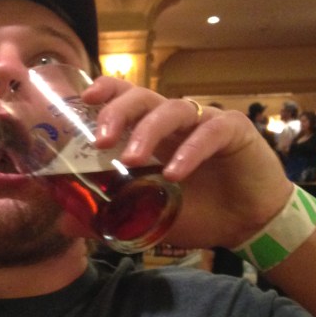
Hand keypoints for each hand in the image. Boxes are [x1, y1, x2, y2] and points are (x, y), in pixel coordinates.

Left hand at [84, 78, 291, 249]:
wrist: (249, 225)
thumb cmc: (199, 212)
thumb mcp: (148, 218)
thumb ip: (110, 216)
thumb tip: (66, 223)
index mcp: (153, 133)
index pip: (127, 99)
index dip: (107, 91)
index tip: (86, 98)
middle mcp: (176, 121)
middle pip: (143, 97)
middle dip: (118, 112)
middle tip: (101, 141)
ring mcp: (205, 121)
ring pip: (173, 109)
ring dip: (148, 131)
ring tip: (132, 160)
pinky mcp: (234, 130)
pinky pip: (210, 131)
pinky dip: (189, 151)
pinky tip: (175, 173)